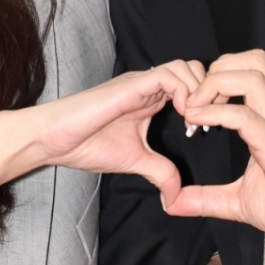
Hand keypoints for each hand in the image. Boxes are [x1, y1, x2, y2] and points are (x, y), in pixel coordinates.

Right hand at [0, 63, 202, 205]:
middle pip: (196, 69)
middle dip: (211, 92)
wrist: (54, 139)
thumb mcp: (134, 161)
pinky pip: (170, 75)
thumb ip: (160, 172)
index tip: (202, 131)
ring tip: (196, 121)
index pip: (192, 84)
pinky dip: (186, 93)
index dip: (207, 103)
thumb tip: (176, 198)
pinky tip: (183, 117)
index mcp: (151, 99)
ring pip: (187, 67)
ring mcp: (141, 82)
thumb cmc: (86, 145)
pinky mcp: (132, 84)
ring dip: (200, 92)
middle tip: (208, 122)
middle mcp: (149, 85)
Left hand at [166, 50, 264, 255]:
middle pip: (253, 60)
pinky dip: (217, 113)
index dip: (215, 79)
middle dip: (217, 69)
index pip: (247, 73)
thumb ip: (206, 199)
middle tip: (195, 99)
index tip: (192, 108)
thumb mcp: (239, 203)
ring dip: (216, 85)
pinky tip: (199, 123)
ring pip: (252, 76)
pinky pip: (246, 117)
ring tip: (195, 109)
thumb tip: (173, 203)